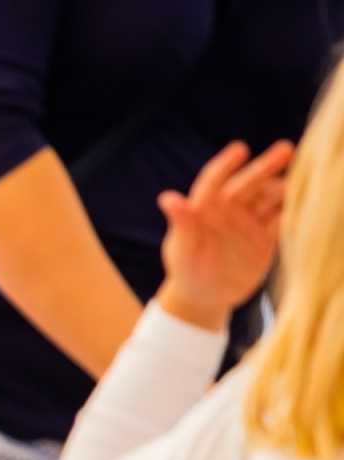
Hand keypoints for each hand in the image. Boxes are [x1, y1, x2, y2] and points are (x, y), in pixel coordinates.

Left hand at [157, 139, 291, 329]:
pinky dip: (294, 212)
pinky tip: (306, 203)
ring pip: (270, 198)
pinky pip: (283, 220)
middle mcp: (230, 209)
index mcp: (205, 208)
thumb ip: (182, 224)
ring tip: (299, 182)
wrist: (205, 298)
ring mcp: (250, 221)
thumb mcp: (181, 251)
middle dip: (266, 167)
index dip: (226, 164)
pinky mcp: (267, 237)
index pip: (214, 181)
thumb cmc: (186, 271)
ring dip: (284, 188)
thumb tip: (166, 198)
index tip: (240, 149)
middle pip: (249, 183)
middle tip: (286, 149)